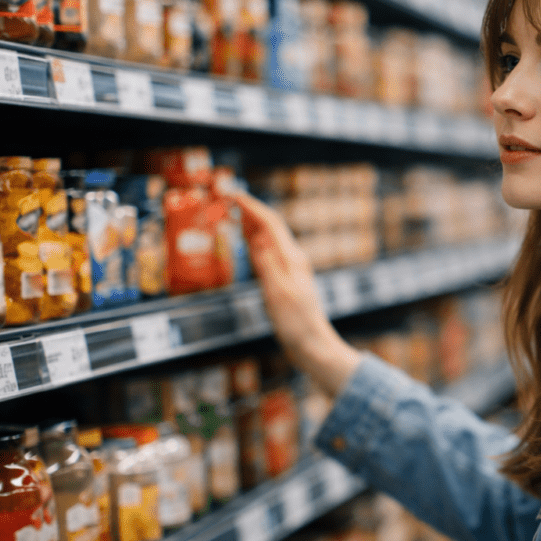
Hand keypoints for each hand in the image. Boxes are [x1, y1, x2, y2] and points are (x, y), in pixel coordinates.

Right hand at [228, 191, 360, 395]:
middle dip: (250, 210)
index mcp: (292, 259)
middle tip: (228, 199)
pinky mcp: (286, 279)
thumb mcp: (278, 294)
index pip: (270, 223)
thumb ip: (268, 265)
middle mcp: (293, 260)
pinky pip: (269, 252)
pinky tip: (249, 242)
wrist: (313, 345)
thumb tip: (257, 237)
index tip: (232, 194)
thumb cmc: (297, 324)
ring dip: (252, 223)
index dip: (251, 207)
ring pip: (270, 238)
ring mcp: (290, 269)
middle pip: (270, 226)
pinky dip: (256, 241)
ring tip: (234, 213)